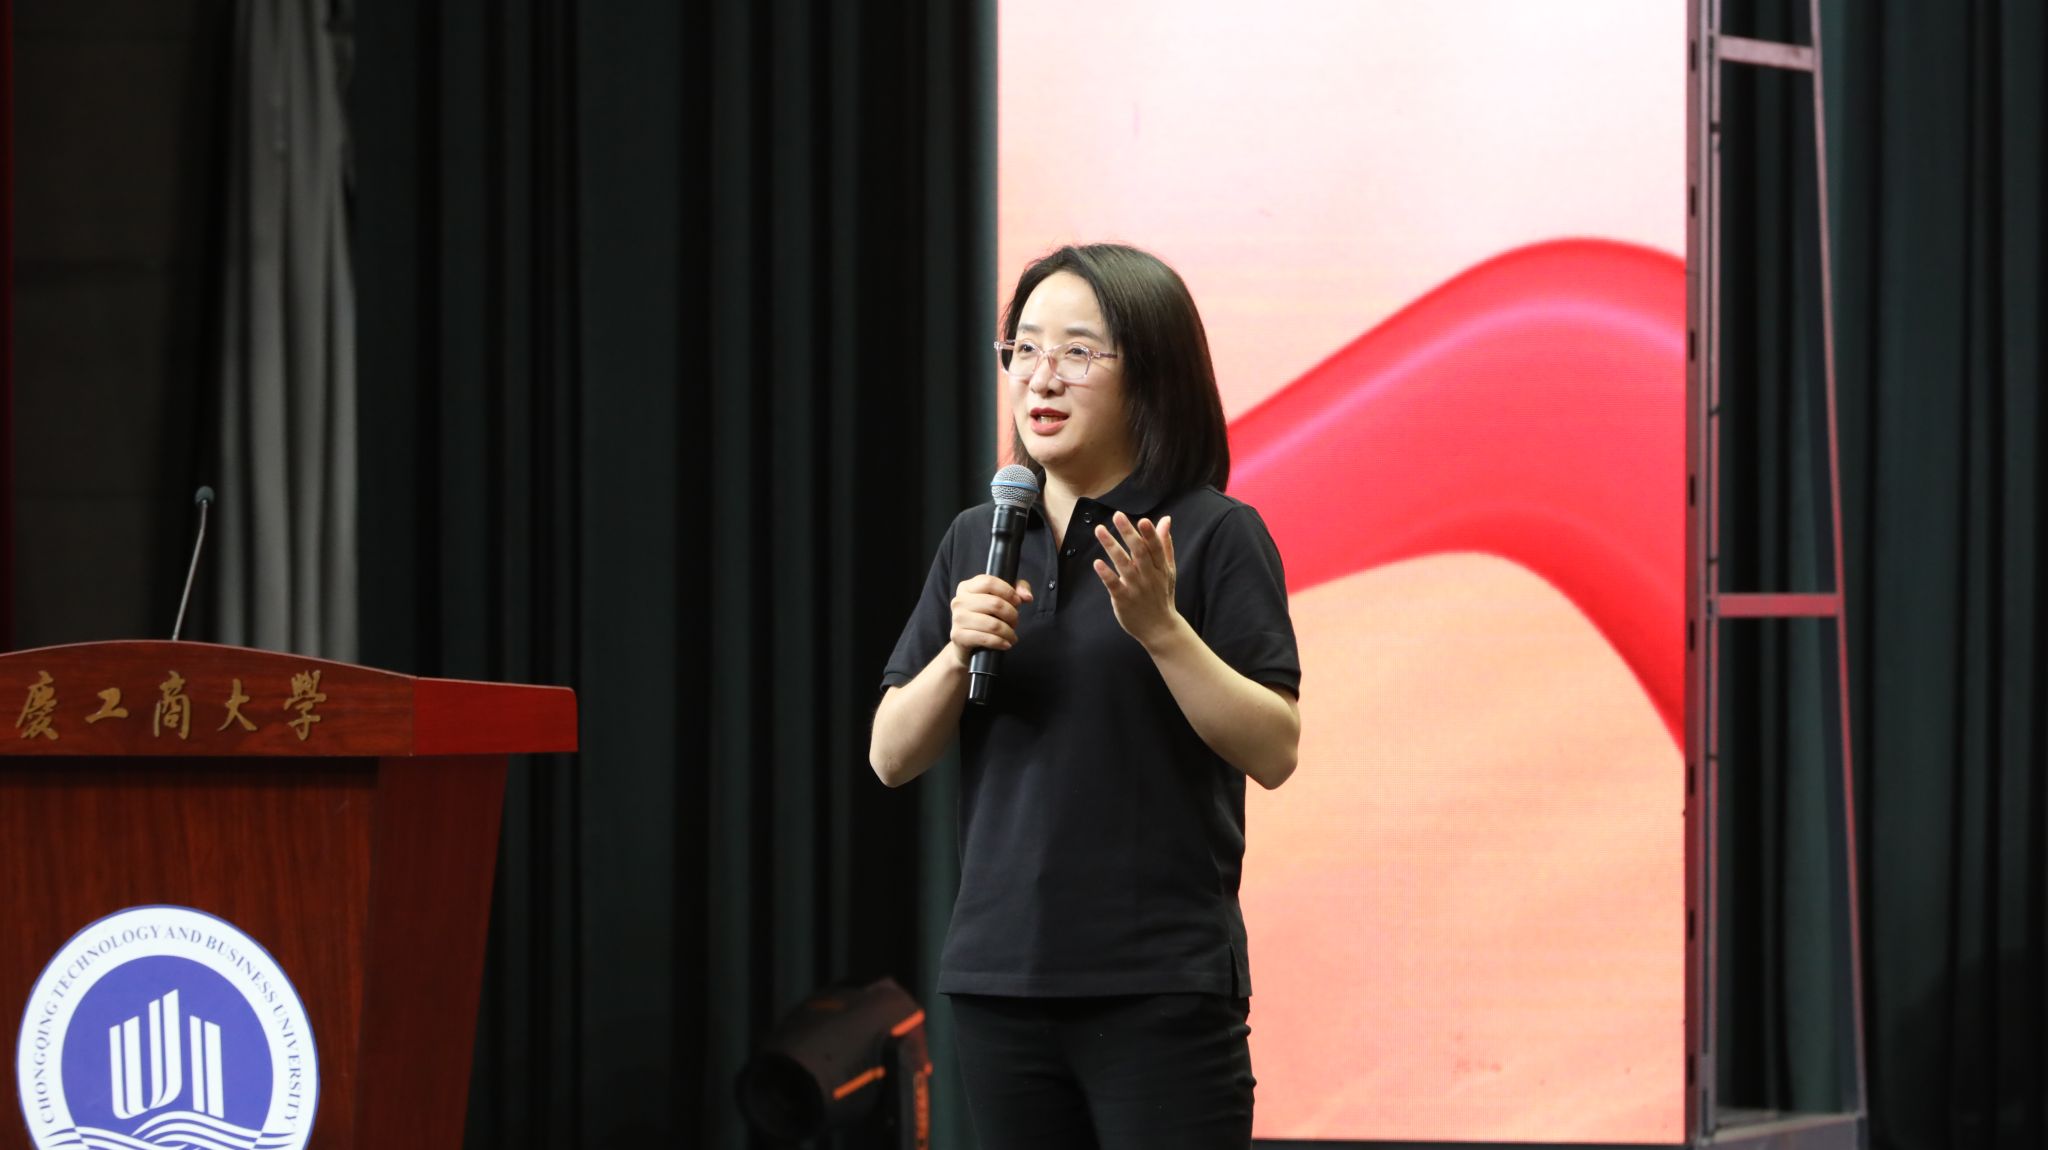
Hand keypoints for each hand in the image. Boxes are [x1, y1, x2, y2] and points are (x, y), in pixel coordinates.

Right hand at [947, 574, 1033, 667]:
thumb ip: (1017, 589)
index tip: (1017, 602)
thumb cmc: (986, 617)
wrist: (966, 643)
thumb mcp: (1002, 598)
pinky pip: (985, 638)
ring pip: (992, 624)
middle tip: (1015, 622)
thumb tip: (1027, 597)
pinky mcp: (958, 636)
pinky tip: (1005, 644)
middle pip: (994, 603)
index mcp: (966, 587)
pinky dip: (1000, 642)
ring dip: (1008, 632)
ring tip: (1011, 635)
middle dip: (1012, 615)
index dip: (1008, 592)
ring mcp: (957, 618)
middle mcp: (959, 600)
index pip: (989, 582)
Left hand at [1094, 512, 1180, 648]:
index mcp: (1161, 568)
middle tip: (1117, 516)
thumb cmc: (1162, 595)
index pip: (1156, 548)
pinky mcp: (1123, 600)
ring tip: (1100, 530)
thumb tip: (1166, 519)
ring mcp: (1136, 588)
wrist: (1159, 628)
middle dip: (1128, 533)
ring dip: (1111, 546)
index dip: (1150, 534)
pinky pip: (1114, 585)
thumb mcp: (1168, 570)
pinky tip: (1097, 562)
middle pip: (1139, 553)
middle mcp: (1149, 577)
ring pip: (1124, 565)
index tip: (1143, 520)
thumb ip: (1165, 544)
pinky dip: (1106, 574)